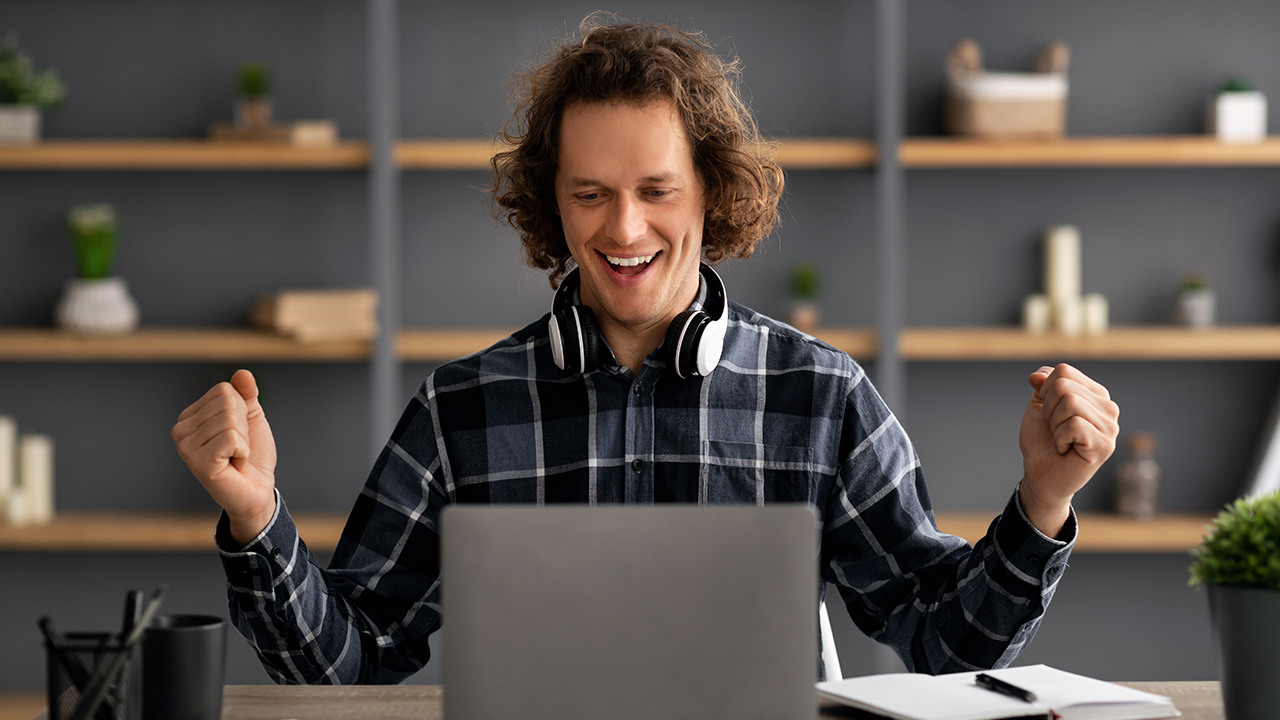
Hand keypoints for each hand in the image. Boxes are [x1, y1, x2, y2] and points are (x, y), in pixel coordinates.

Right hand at [172, 369, 277, 544]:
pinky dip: (243, 450)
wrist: (258, 489)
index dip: (242, 410)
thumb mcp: (251, 417)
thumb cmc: (251, 455)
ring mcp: (185, 448)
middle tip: (237, 448)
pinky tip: (234, 464)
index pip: (224, 390)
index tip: (238, 433)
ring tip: (234, 457)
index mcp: (189, 417)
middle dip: (243, 426)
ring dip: (243, 440)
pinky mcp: (197, 462)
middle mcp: (180, 431)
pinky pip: (231, 438)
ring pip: (230, 420)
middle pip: (227, 403)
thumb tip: (243, 373)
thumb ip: (246, 394)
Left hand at [1017, 363, 1119, 536]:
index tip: (1049, 414)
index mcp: (1096, 395)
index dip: (1045, 392)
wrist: (1040, 475)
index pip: (1064, 371)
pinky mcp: (1105, 445)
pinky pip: (1074, 424)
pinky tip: (1066, 449)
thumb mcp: (1038, 407)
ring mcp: (1110, 428)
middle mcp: (1109, 408)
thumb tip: (1039, 374)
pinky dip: (1060, 437)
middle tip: (1055, 430)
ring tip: (1062, 440)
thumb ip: (1042, 386)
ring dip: (1054, 424)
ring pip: (1069, 403)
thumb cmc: (1042, 442)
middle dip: (1048, 409)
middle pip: (1064, 386)